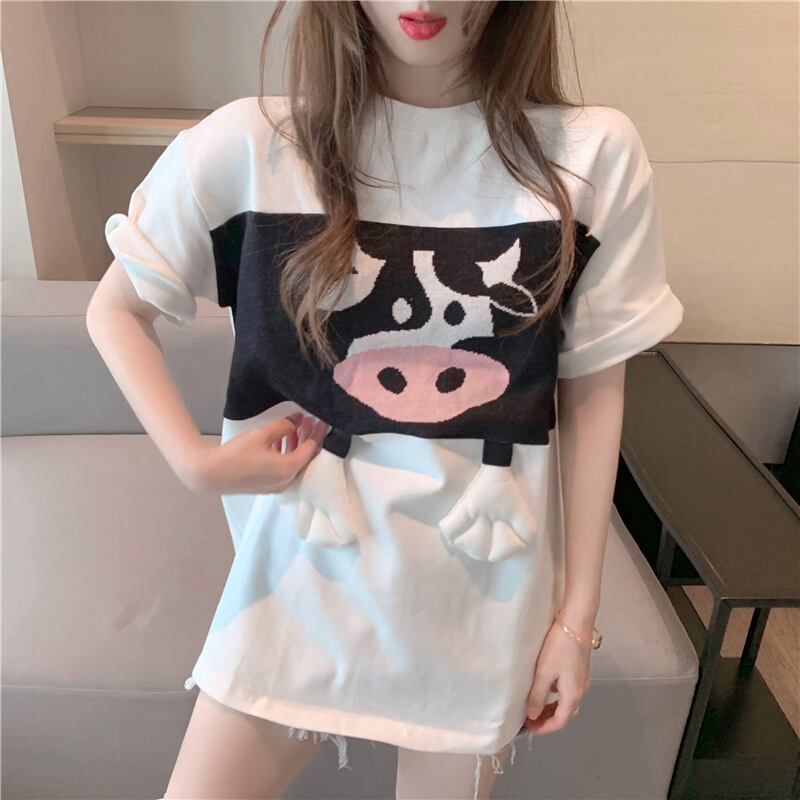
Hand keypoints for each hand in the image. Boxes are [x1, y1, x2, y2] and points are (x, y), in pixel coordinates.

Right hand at [184, 412, 329, 493]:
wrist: (212, 474)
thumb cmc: (237, 454)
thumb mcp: (263, 434)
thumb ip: (284, 426)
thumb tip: (298, 420)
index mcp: (289, 468)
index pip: (311, 448)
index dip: (317, 433)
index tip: (322, 421)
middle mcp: (287, 481)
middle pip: (305, 458)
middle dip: (307, 438)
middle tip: (308, 422)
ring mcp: (277, 486)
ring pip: (294, 463)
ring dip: (295, 446)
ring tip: (293, 428)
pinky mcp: (268, 487)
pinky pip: (284, 469)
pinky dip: (286, 455)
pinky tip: (280, 441)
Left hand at [523, 613, 592, 733]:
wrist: (576, 624)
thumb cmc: (559, 648)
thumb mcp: (544, 673)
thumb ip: (538, 696)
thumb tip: (533, 715)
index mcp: (572, 695)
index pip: (560, 722)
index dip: (544, 728)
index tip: (529, 728)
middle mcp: (580, 691)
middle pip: (564, 713)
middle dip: (547, 719)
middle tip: (530, 719)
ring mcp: (581, 680)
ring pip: (566, 702)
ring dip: (551, 708)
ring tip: (535, 706)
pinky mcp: (579, 670)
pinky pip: (567, 691)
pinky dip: (556, 696)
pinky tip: (545, 688)